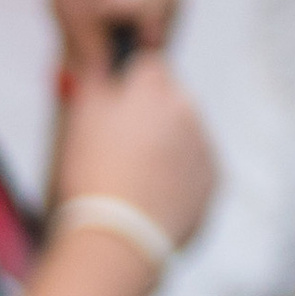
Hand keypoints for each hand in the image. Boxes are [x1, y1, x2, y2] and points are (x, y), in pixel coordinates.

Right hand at [50, 47, 216, 254]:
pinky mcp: (213, 181)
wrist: (119, 237)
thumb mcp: (81, 118)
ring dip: (167, 147)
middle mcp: (187, 111)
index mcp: (153, 90)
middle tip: (122, 147)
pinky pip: (195, 169)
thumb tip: (102, 58)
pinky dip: (178, 178)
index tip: (118, 102)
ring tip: (133, 178)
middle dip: (153, 115)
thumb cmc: (93, 176)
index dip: (131, 83)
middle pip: (172, 100)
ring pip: (186, 135)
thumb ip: (95, 79)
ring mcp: (204, 147)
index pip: (149, 64)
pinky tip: (150, 196)